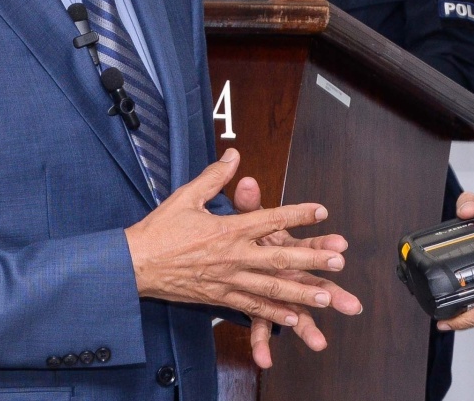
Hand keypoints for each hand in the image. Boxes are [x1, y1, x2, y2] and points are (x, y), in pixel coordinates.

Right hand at [124, 149, 358, 354]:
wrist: (134, 265)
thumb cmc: (160, 229)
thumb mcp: (187, 196)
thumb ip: (215, 176)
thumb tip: (234, 154)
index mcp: (228, 229)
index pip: (271, 218)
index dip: (299, 214)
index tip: (322, 212)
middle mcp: (233, 256)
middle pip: (280, 259)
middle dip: (312, 260)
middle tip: (339, 261)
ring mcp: (227, 280)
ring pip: (270, 289)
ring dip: (300, 293)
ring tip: (325, 297)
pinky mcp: (218, 298)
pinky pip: (250, 308)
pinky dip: (272, 313)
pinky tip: (292, 318)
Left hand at [233, 175, 361, 367]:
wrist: (230, 248)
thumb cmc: (242, 231)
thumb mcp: (245, 215)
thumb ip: (247, 202)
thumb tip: (246, 182)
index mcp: (286, 247)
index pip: (309, 245)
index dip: (324, 245)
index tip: (340, 245)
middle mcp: (287, 271)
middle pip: (313, 282)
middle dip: (331, 293)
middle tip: (351, 304)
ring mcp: (278, 290)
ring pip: (296, 310)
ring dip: (307, 327)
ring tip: (318, 342)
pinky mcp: (261, 305)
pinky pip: (262, 325)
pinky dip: (262, 343)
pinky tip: (264, 360)